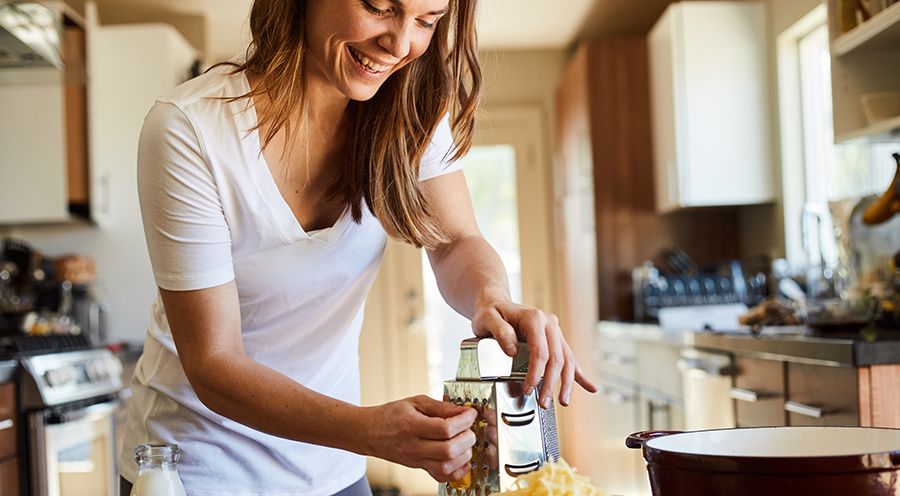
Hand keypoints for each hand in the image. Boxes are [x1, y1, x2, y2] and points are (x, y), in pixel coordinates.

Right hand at [363, 395, 476, 481]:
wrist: (369, 432)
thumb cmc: (390, 415)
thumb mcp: (414, 402)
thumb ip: (440, 406)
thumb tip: (462, 411)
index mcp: (411, 425)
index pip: (444, 428)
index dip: (463, 421)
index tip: (470, 414)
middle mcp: (413, 446)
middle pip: (448, 450)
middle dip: (467, 438)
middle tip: (469, 428)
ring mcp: (416, 460)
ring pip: (446, 466)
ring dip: (463, 455)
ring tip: (464, 442)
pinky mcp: (419, 468)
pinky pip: (441, 477)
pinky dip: (457, 471)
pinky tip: (461, 459)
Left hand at [472, 300, 597, 406]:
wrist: (495, 303)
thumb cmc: (490, 312)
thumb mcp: (487, 318)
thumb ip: (499, 332)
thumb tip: (513, 351)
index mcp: (534, 318)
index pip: (540, 351)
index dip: (536, 373)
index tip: (528, 389)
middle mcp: (548, 323)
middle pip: (557, 357)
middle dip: (552, 383)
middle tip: (543, 402)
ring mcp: (554, 331)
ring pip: (567, 359)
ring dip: (566, 383)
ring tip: (563, 401)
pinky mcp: (554, 339)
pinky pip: (569, 358)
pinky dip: (579, 374)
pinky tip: (590, 387)